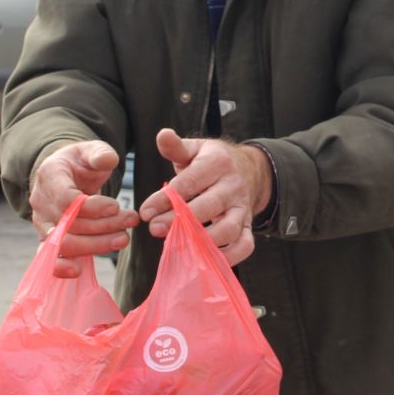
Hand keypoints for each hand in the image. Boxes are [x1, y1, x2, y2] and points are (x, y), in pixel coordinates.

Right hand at [30, 140, 137, 277]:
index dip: (92, 207)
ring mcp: (43, 224)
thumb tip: (108, 160)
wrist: (65, 177)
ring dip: (95, 245)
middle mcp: (41, 203)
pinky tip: (78, 271)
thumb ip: (100, 153)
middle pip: (69, 224)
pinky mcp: (48, 240)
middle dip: (103, 226)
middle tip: (131, 220)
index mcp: (50, 177)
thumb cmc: (80, 163)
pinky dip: (60, 267)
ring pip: (64, 243)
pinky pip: (50, 258)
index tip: (116, 205)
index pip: (67, 199)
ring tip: (123, 238)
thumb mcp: (91, 151)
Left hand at [137, 128, 270, 265]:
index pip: (189, 182)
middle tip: (154, 229)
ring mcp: (243, 207)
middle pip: (208, 207)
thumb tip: (162, 135)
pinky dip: (228, 257)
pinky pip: (244, 245)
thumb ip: (175, 147)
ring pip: (228, 229)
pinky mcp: (248, 226)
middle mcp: (233, 186)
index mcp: (218, 162)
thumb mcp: (194, 150)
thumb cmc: (210, 162)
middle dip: (179, 221)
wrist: (246, 170)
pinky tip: (203, 259)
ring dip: (201, 241)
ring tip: (177, 246)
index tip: (145, 212)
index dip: (165, 199)